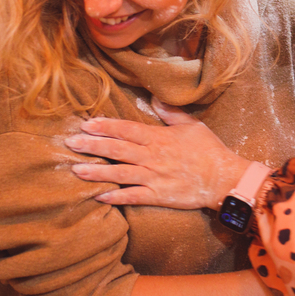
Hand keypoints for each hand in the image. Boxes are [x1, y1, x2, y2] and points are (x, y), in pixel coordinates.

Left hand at [65, 98, 250, 209]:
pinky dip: (115, 197)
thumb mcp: (192, 125)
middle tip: (70, 142)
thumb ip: (170, 113)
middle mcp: (152, 156)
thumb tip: (153, 98)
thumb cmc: (209, 150)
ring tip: (76, 169)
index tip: (86, 123)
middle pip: (117, 149)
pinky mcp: (158, 195)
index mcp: (158, 137)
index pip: (126, 129)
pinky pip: (133, 196)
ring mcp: (154, 177)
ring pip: (119, 173)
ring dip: (97, 171)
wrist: (224, 178)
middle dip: (92, 145)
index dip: (105, 126)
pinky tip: (99, 196)